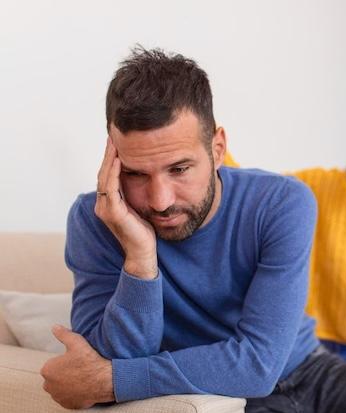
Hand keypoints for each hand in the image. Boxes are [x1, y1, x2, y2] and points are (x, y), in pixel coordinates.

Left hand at [40, 325, 114, 408]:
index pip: (53, 365)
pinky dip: (73, 394)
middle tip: (80, 368)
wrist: (104, 380)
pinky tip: (83, 387)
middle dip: (64, 374)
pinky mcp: (67, 404)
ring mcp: (58, 397)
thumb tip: (54, 327)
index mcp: (47, 369)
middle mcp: (48, 385)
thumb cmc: (90, 361)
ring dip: (68, 384)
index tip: (76, 360)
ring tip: (83, 377)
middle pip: (55, 377)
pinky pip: (68, 398)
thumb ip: (63, 334)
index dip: (66, 362)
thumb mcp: (77, 342)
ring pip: (60, 388)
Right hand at [95, 138, 157, 278]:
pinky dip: (114, 172)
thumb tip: (149, 174)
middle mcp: (104, 203)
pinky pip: (111, 188)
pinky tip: (120, 159)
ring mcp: (105, 208)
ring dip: (110, 158)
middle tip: (114, 132)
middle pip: (104, 171)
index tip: (119, 138)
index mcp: (110, 201)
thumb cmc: (145, 232)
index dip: (113, 156)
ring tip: (115, 141)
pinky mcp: (112, 213)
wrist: (144, 255)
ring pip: (105, 177)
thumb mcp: (142, 207)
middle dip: (109, 152)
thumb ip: (139, 192)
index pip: (109, 173)